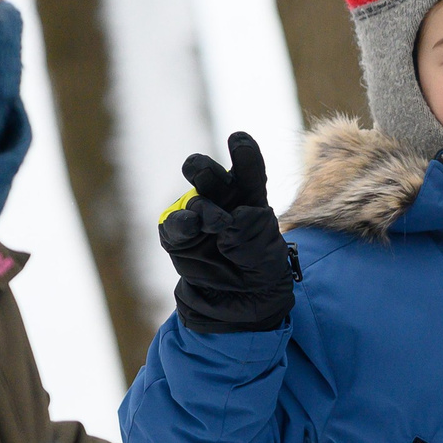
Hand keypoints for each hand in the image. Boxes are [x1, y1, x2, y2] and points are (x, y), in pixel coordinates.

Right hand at [159, 132, 296, 333]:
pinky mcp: (179, 238)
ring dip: (201, 206)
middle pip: (210, 175)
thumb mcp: (267, 256)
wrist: (240, 303)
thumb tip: (227, 219)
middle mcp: (222, 201)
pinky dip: (181, 223)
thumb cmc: (260, 271)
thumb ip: (251, 236)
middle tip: (208, 176)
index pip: (248, 170)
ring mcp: (197, 217)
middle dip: (206, 171)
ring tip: (215, 223)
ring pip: (191, 197)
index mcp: (250, 197)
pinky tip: (190, 226)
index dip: (243, 153)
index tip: (237, 139)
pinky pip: (175, 225)